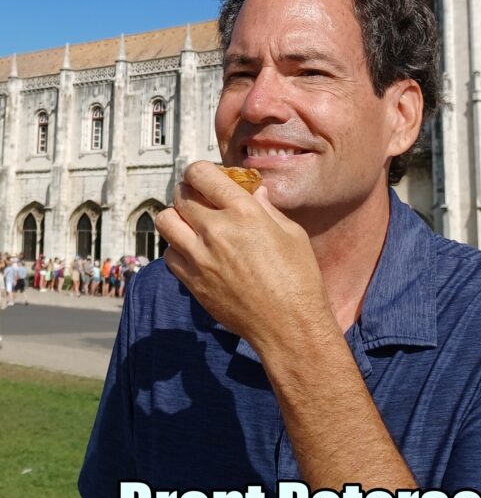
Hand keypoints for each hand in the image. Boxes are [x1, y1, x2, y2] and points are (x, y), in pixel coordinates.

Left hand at [156, 161, 333, 354]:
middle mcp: (216, 231)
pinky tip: (195, 251)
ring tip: (191, 223)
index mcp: (244, 213)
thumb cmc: (299, 278)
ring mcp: (200, 258)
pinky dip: (176, 247)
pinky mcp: (192, 282)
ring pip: (165, 222)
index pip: (202, 175)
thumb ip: (267, 208)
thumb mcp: (291, 233)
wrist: (288, 326)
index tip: (203, 175)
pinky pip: (168, 254)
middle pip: (180, 195)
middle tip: (198, 197)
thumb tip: (254, 192)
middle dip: (188, 190)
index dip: (199, 170)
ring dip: (176, 217)